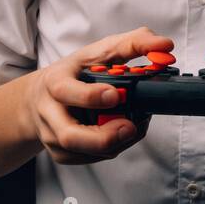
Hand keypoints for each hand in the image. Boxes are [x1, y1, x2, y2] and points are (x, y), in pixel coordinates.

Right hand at [27, 26, 174, 164]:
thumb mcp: (97, 52)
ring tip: (133, 128)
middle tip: (130, 127)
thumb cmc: (73, 73)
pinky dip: (112, 149)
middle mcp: (49, 113)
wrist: (39, 98)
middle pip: (70, 136)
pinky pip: (90, 159)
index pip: (65, 91)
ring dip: (114, 144)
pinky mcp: (62, 154)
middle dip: (103, 137)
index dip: (90, 96)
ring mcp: (53, 137)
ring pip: (83, 153)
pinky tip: (123, 134)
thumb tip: (165, 45)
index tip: (116, 95)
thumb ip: (132, 44)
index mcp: (54, 82)